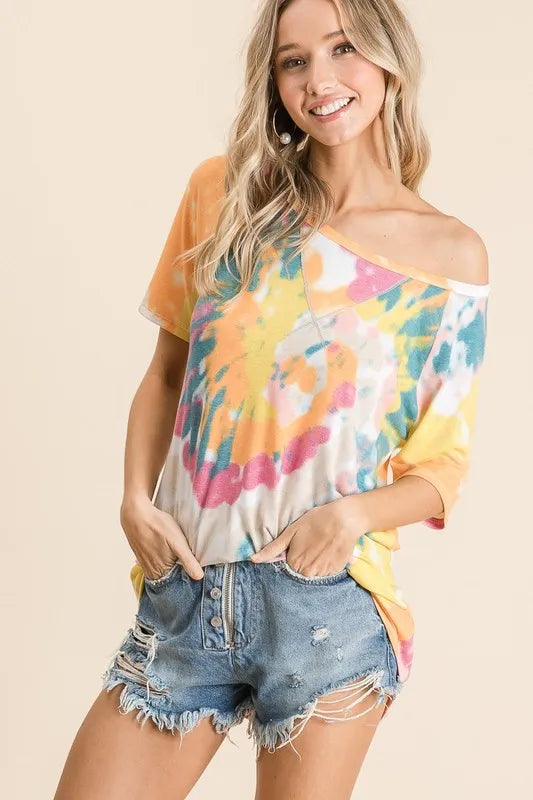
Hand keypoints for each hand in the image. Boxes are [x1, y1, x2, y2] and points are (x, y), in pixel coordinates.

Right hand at [120, 494, 203, 580]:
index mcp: (160, 572)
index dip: (186, 581)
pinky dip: (163, 562)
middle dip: (179, 575)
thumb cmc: (157, 526)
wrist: (135, 513)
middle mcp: (151, 571)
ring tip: (179, 559)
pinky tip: (167, 553)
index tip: (196, 577)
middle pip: (169, 578)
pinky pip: (155, 564)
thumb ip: (188, 561)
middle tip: (189, 565)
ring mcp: (144, 564)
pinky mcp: (141, 556)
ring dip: (171, 568)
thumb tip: (199, 577)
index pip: (176, 584)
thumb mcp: (178, 542)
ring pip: (162, 571)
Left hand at [249, 499, 365, 576]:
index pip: (290, 563)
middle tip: (313, 541)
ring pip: (315, 570)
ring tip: (323, 544)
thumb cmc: (316, 521)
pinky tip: (331, 548)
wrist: (344, 519)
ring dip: (317, 560)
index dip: (295, 551)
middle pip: (302, 569)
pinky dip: (328, 561)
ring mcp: (323, 573)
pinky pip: (327, 570)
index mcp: (294, 563)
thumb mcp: (291, 531)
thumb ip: (272, 549)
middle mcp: (308, 572)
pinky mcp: (337, 570)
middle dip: (305, 557)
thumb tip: (253, 560)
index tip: (302, 541)